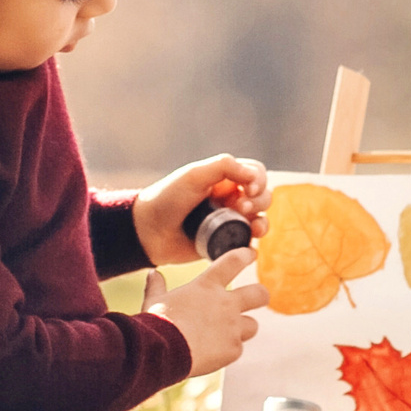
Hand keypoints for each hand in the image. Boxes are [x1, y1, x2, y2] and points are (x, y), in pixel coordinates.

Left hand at [135, 154, 269, 265]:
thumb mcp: (195, 175)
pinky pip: (247, 242)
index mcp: (223, 178)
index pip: (255, 173)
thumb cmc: (167, 198)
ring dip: (263, 221)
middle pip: (262, 196)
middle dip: (260, 201)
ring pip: (260, 220)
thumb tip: (255, 176)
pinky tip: (250, 239)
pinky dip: (254, 241)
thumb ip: (225, 167)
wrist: (147, 231)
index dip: (258, 180)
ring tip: (253, 227)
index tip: (248, 188)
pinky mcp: (224, 243)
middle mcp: (229, 198)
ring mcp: (228, 221)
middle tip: (241, 207)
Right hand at [142, 250, 268, 376]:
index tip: (251, 254)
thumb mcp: (153, 300)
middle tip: (257, 298)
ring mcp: (233, 327)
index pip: (233, 261)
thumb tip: (153, 273)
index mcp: (207, 286)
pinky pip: (237, 349)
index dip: (245, 255)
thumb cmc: (157, 322)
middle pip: (259, 293)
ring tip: (227, 334)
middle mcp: (226, 303)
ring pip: (253, 325)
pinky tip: (212, 354)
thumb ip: (156, 286)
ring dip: (243, 328)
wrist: (163, 351)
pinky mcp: (233, 349)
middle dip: (260, 295)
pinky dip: (227, 351)